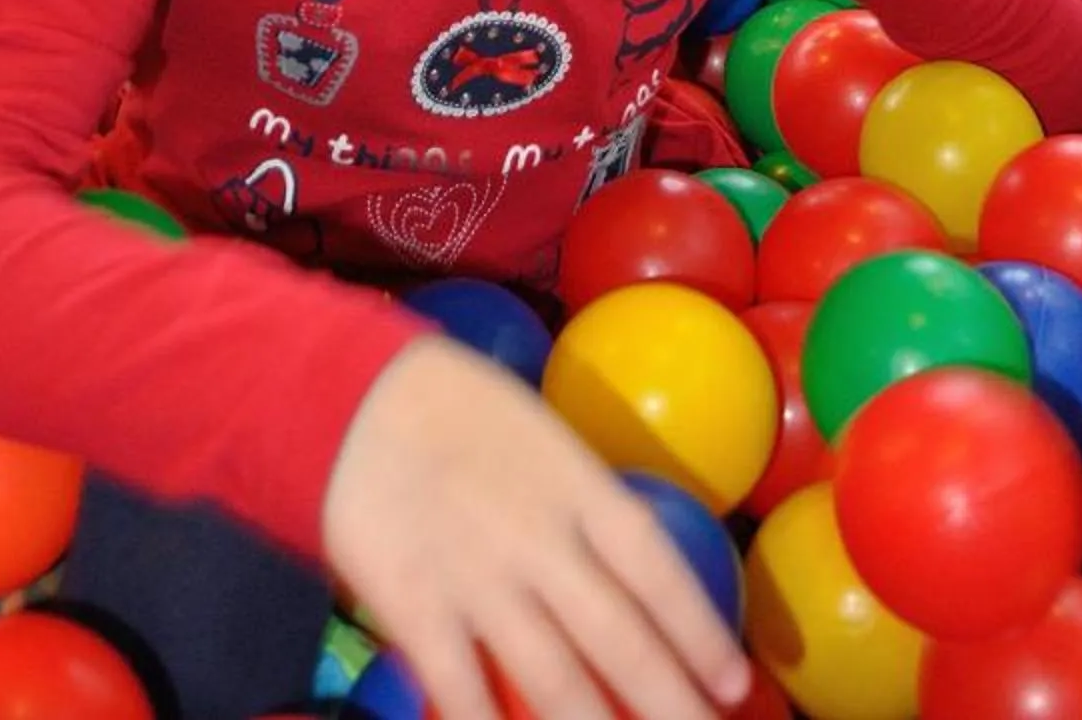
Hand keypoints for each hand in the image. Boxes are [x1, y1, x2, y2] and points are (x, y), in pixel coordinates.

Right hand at [321, 335, 752, 719]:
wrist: (349, 393)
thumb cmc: (452, 406)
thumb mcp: (536, 431)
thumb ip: (578, 499)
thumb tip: (630, 565)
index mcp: (573, 483)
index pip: (656, 569)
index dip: (700, 631)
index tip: (733, 683)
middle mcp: (537, 537)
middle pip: (620, 639)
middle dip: (670, 702)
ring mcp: (476, 577)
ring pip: (554, 679)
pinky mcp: (415, 606)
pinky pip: (464, 691)